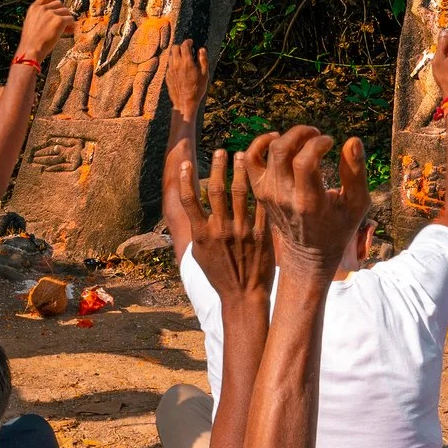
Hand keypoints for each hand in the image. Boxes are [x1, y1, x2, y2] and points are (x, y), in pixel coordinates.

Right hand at [15, 0, 73, 60]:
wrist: (30, 51)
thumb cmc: (30, 42)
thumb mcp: (30, 24)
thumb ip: (39, 17)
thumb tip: (53, 16)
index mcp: (33, 8)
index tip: (59, 5)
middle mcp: (42, 8)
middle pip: (59, 3)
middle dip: (63, 12)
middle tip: (64, 22)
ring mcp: (51, 14)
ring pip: (66, 11)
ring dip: (68, 20)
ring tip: (67, 29)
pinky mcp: (59, 21)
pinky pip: (70, 19)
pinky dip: (72, 25)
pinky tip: (70, 31)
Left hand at [164, 40, 209, 121]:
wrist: (185, 102)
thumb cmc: (197, 89)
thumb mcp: (204, 74)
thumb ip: (203, 60)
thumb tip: (202, 49)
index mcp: (186, 62)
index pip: (184, 45)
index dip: (188, 42)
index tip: (191, 42)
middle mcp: (176, 64)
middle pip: (174, 48)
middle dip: (181, 46)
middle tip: (187, 49)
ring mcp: (170, 70)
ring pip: (171, 56)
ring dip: (177, 54)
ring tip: (184, 59)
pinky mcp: (167, 76)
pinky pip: (169, 65)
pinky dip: (174, 63)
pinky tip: (180, 68)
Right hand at [172, 141, 272, 302]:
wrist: (244, 296)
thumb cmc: (219, 277)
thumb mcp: (199, 256)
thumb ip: (196, 232)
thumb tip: (190, 215)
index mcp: (202, 234)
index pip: (189, 200)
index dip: (185, 179)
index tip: (186, 163)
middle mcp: (220, 229)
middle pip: (216, 189)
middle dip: (218, 166)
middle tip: (221, 152)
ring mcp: (242, 230)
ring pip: (240, 192)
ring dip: (239, 170)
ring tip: (241, 155)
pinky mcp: (261, 233)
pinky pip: (259, 205)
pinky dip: (258, 188)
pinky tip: (259, 175)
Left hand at [244, 126, 369, 279]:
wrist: (309, 253)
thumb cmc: (339, 226)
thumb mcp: (356, 204)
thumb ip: (355, 173)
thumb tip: (353, 140)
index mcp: (309, 202)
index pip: (305, 161)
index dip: (318, 144)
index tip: (331, 142)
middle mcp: (284, 197)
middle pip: (282, 150)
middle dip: (301, 133)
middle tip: (318, 136)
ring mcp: (268, 194)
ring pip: (267, 151)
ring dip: (287, 136)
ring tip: (304, 138)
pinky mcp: (260, 191)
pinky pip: (251, 160)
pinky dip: (260, 143)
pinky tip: (278, 140)